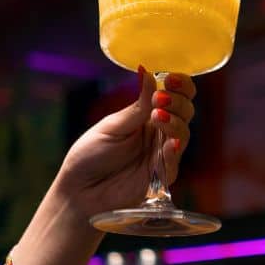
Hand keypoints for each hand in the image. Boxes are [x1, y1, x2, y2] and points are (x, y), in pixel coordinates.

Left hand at [11, 69, 195, 264]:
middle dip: (178, 101)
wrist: (79, 193)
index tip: (171, 77)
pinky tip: (169, 142)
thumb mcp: (112, 126)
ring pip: (184, 133)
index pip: (174, 95)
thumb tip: (147, 71)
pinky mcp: (162, 177)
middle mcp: (159, 132)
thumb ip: (137, 106)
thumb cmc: (90, 157)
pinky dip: (174, 149)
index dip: (179, 84)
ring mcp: (162, 154)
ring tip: (157, 116)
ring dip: (175, 121)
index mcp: (147, 115)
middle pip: (185, 111)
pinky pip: (175, 161)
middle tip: (160, 99)